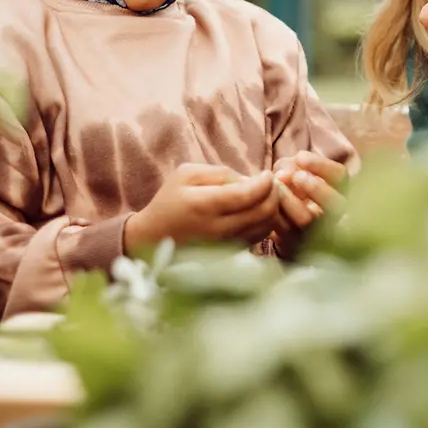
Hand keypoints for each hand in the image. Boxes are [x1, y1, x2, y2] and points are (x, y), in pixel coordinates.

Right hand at [124, 163, 279, 254]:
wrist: (152, 238)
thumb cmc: (170, 201)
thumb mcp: (187, 174)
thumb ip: (221, 172)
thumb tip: (250, 180)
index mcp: (205, 204)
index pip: (249, 194)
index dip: (266, 182)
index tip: (268, 173)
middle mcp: (217, 228)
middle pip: (264, 211)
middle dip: (275, 194)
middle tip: (272, 184)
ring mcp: (224, 245)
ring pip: (266, 226)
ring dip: (273, 209)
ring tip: (266, 197)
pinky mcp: (228, 255)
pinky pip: (258, 238)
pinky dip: (265, 223)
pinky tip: (258, 212)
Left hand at [270, 151, 349, 256]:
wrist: (274, 221)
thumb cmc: (287, 189)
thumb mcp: (290, 171)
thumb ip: (290, 166)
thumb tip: (282, 174)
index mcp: (336, 190)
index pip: (340, 176)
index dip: (322, 165)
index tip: (300, 157)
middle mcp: (332, 213)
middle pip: (337, 204)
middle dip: (316, 187)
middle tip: (296, 177)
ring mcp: (314, 232)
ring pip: (308, 219)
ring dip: (289, 200)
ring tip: (275, 188)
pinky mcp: (294, 244)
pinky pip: (284, 231)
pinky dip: (273, 214)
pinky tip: (264, 203)